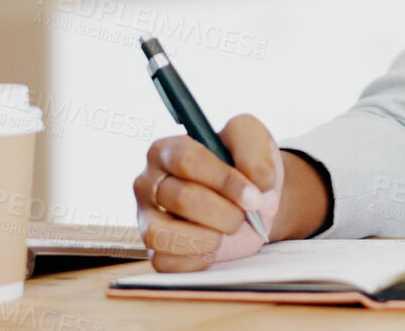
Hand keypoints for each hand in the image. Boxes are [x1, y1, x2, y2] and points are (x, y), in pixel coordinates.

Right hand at [132, 114, 283, 271]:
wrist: (252, 201)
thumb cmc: (245, 165)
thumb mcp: (256, 141)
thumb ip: (258, 156)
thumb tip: (257, 189)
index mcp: (168, 150)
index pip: (187, 161)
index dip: (224, 180)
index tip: (255, 196)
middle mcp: (148, 183)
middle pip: (182, 199)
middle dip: (225, 212)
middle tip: (246, 214)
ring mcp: (147, 219)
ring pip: (163, 234)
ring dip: (209, 237)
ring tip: (228, 229)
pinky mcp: (154, 251)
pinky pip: (167, 262)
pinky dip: (200, 258)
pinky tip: (215, 244)